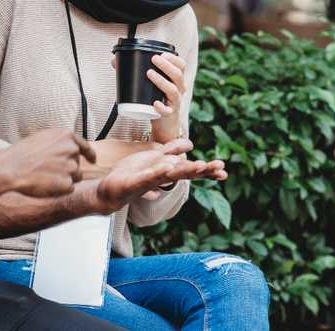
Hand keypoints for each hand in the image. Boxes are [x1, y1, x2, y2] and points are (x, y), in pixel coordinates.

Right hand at [0, 129, 95, 197]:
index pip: (84, 146)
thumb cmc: (22, 153)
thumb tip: (70, 147)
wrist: (10, 168)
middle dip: (67, 168)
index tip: (92, 160)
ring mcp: (70, 167)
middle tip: (48, 170)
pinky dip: (60, 189)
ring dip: (65, 179)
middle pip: (77, 163)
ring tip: (45, 177)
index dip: (89, 154)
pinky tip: (46, 184)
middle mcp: (71, 150)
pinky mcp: (67, 184)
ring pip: (75, 176)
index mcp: (66, 136)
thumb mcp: (42, 138)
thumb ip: (59, 142)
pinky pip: (69, 188)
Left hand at [92, 138, 226, 213]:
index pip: (191, 169)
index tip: (223, 169)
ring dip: (185, 171)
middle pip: (186, 173)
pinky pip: (148, 177)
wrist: (111, 189)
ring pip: (171, 175)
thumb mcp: (155, 157)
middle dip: (203, 170)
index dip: (207, 169)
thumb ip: (172, 150)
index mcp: (168, 170)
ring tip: (199, 166)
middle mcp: (162, 177)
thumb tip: (190, 144)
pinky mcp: (135, 183)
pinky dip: (157, 173)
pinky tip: (166, 168)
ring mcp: (150, 181)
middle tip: (220, 169)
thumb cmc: (133, 174)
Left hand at [109, 52, 187, 143]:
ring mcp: (175, 102)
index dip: (173, 58)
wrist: (164, 124)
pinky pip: (167, 111)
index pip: (181, 65)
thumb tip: (115, 60)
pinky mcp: (169, 114)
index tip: (162, 53)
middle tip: (154, 59)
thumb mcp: (151, 84)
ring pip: (173, 90)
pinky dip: (162, 107)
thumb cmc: (156, 98)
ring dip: (161, 81)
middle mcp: (179, 89)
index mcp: (175, 79)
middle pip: (178, 75)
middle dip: (166, 65)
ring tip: (149, 73)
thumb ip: (135, 71)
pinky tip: (155, 103)